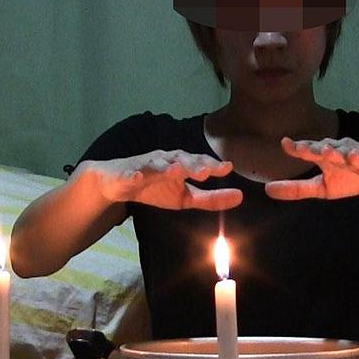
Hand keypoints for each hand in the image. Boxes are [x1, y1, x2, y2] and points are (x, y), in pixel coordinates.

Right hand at [87, 150, 242, 210]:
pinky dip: (133, 175)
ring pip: (158, 163)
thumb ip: (211, 198)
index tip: (228, 168)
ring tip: (176, 172)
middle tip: (205, 172)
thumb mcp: (185, 198)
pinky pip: (130, 174)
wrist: (119, 184)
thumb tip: (239, 196)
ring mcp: (145, 165)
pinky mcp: (127, 174)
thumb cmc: (155, 187)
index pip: (199, 162)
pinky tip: (137, 177)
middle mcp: (165, 161)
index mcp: (181, 165)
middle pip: (181, 159)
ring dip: (167, 167)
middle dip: (193, 164)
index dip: (212, 165)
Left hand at [265, 137, 358, 200]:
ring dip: (333, 151)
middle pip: (323, 148)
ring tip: (323, 152)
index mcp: (326, 157)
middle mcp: (338, 151)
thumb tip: (267, 190)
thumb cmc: (352, 179)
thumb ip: (297, 189)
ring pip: (343, 151)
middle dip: (312, 148)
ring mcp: (356, 153)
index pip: (309, 150)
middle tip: (299, 148)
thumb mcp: (322, 189)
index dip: (297, 147)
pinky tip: (354, 157)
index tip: (284, 143)